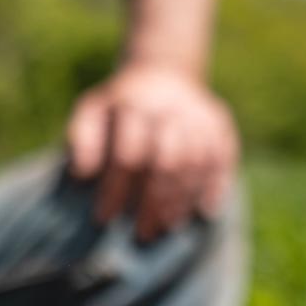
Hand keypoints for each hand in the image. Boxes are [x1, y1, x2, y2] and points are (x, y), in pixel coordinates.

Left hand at [67, 63, 238, 240]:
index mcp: (134, 106)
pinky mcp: (220, 124)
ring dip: (182, 200)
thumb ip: (83, 140)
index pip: (127, 156)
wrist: (162, 73)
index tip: (104, 218)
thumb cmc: (118, 106)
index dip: (115, 190)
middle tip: (141, 233)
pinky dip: (215, 186)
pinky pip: (223, 159)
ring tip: (166, 227)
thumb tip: (81, 174)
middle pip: (167, 163)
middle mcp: (170, 109)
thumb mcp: (92, 112)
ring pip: (196, 164)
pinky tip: (204, 212)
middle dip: (153, 203)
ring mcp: (199, 116)